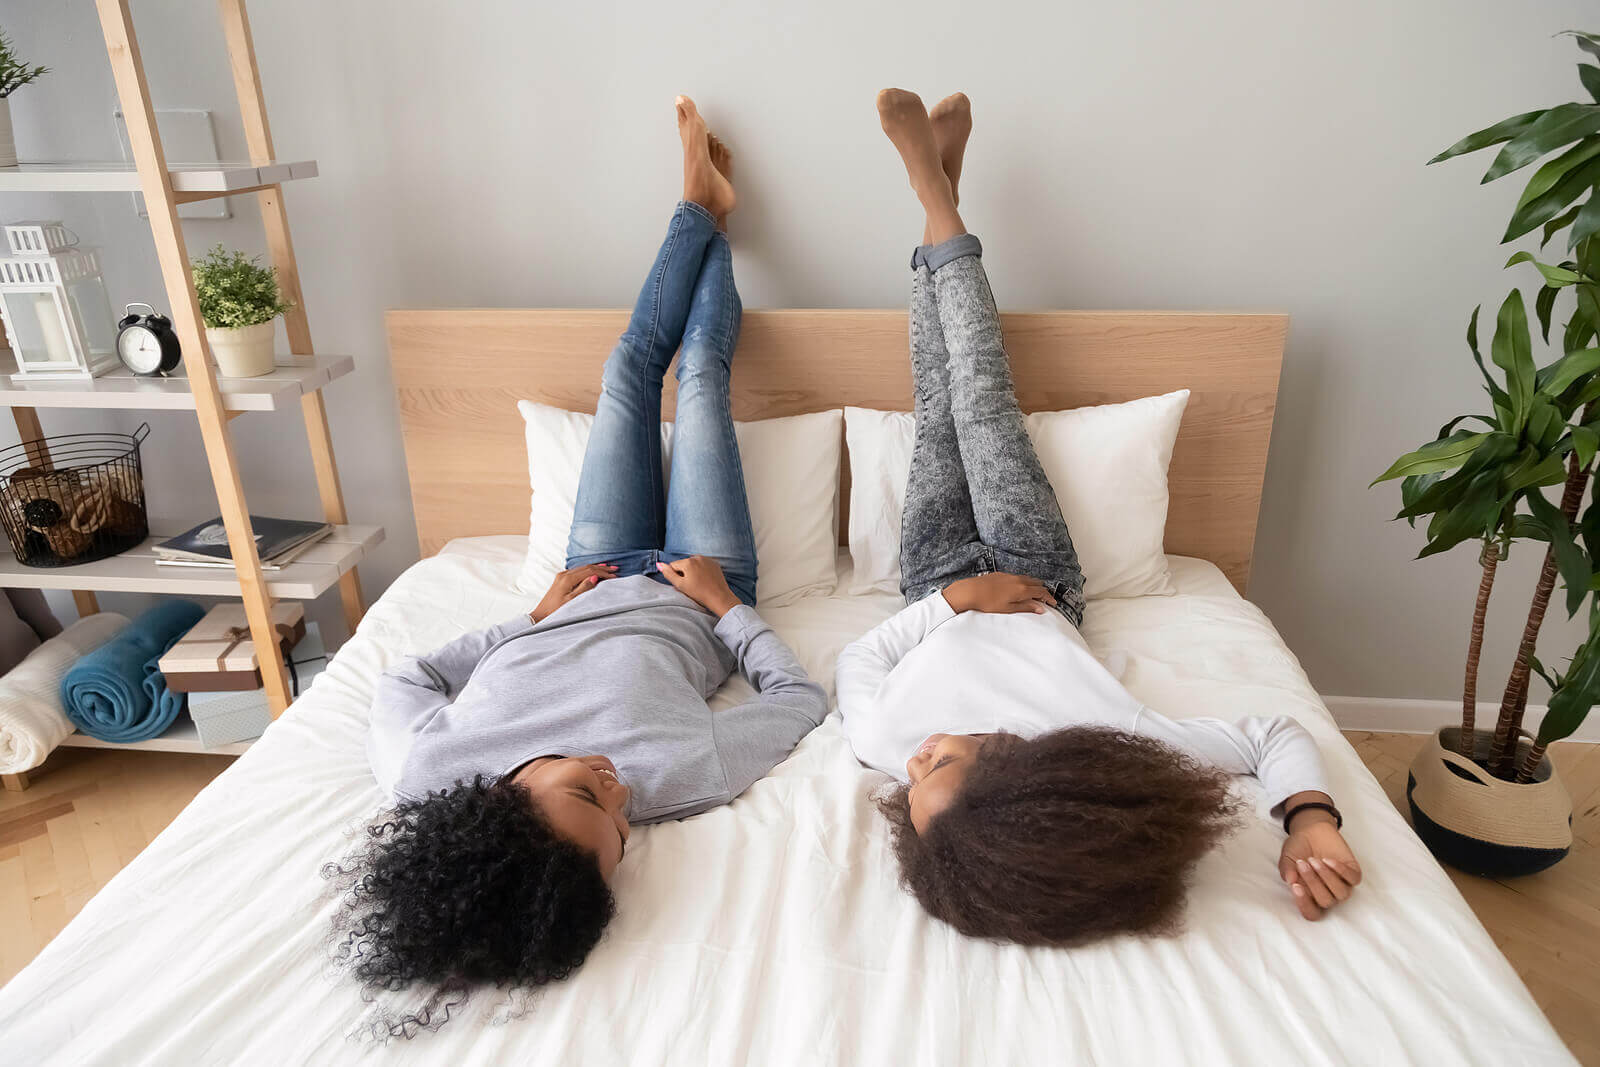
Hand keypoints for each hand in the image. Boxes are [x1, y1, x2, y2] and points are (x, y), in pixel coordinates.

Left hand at [531, 563, 617, 622]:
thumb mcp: (571, 601)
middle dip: (602, 568)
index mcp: (567, 579)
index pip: (589, 571)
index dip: (603, 572)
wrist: (541, 614)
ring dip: (595, 568)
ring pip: (582, 568)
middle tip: (615, 568)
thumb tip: (595, 577)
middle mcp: (564, 574)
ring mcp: (562, 576)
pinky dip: (588, 570)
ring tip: (608, 567)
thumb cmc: (556, 610)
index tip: (614, 575)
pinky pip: (578, 571)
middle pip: (586, 567)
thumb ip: (583, 588)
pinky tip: (593, 571)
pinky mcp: (561, 579)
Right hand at [656, 556, 740, 616]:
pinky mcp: (714, 563)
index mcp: (688, 562)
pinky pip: (703, 564)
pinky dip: (702, 570)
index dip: (675, 575)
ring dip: (693, 570)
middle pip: (684, 563)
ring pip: (693, 564)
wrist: (719, 597)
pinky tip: (705, 580)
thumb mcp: (680, 585)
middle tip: (691, 585)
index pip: (673, 565)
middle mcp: (697, 557)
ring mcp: (707, 559)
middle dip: (684, 572)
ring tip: (698, 583)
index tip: (683, 584)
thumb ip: (668, 573)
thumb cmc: (699, 593)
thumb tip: (659, 564)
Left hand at [942, 572, 1057, 614]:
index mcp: (1022, 589)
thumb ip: (1026, 607)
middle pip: (1036, 583)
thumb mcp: (1009, 609)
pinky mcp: (1001, 574)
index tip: (1053, 603)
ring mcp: (1009, 575)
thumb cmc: (988, 602)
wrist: (971, 591)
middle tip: (1044, 599)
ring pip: (1027, 578)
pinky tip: (1018, 588)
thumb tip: (1040, 608)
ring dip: (1033, 585)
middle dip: (1042, 590)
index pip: (1041, 592)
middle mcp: (1018, 580)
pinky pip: (1017, 577)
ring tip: (1033, 593)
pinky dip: (1023, 582)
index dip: (1049, 597)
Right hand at [1278, 809, 1361, 920]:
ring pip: (1342, 893)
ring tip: (1314, 860)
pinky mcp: (1353, 872)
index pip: (1311, 913)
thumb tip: (1290, 880)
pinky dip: (1341, 870)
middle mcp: (1328, 894)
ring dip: (1326, 877)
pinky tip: (1328, 859)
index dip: (1305, 904)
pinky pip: (1353, 879)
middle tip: (1302, 863)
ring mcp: (1342, 884)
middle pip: (1326, 902)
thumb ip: (1287, 869)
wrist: (1311, 829)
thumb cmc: (1298, 848)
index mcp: (1310, 896)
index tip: (1296, 887)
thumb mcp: (1287, 858)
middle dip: (1313, 883)